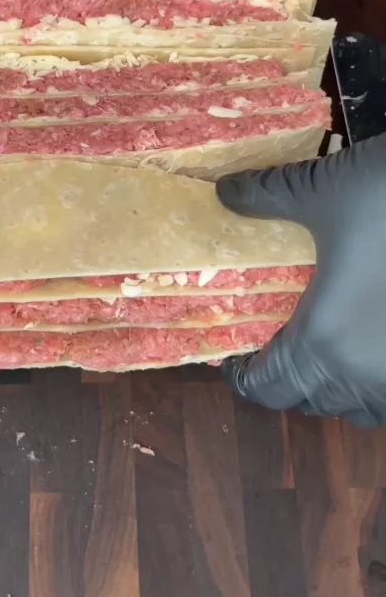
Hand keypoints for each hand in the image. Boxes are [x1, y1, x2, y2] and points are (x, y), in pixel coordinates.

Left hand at [216, 134, 385, 426]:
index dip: (244, 376)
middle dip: (287, 377)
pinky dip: (374, 381)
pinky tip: (371, 339)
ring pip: (358, 406)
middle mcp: (365, 374)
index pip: (268, 388)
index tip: (234, 355)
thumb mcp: (322, 190)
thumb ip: (267, 196)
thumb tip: (224, 191)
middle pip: (311, 401)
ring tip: (324, 344)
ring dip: (334, 386)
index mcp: (325, 340)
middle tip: (275, 340)